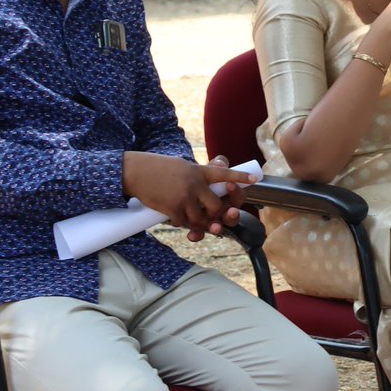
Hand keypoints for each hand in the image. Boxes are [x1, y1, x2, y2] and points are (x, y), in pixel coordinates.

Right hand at [121, 152, 257, 240]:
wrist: (135, 172)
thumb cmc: (159, 169)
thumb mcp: (183, 166)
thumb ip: (201, 174)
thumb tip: (220, 173)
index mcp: (199, 171)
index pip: (224, 174)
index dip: (240, 178)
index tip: (255, 179)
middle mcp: (196, 184)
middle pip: (217, 207)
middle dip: (215, 215)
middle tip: (209, 215)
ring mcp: (185, 197)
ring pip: (201, 219)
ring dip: (197, 223)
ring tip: (188, 216)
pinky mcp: (173, 208)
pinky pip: (184, 223)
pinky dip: (181, 224)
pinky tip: (173, 215)